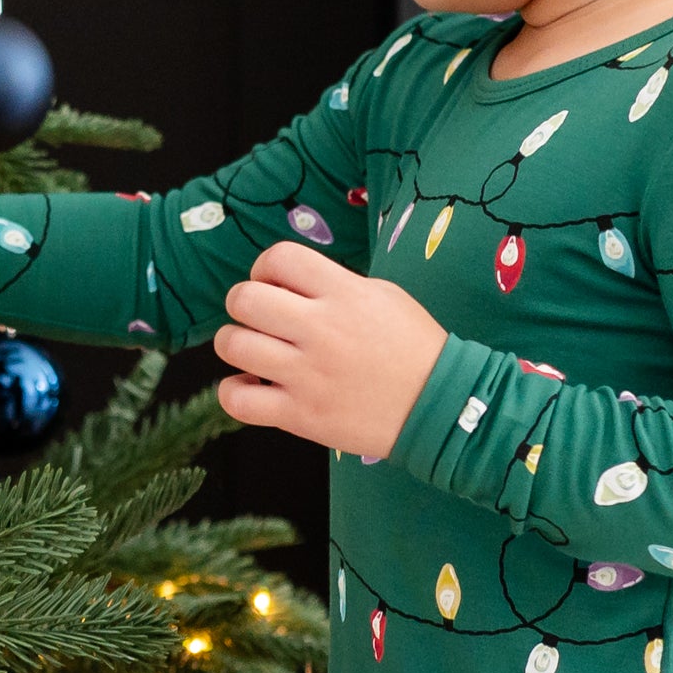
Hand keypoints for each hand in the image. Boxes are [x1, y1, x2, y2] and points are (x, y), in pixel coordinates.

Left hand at [214, 242, 448, 458]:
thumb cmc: (413, 348)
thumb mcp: (383, 296)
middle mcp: (320, 330)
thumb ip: (336, 284)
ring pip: (234, 346)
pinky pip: (238, 401)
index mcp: (344, 294)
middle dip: (242, 302)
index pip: (280, 257)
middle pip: (245, 299)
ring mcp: (307, 375)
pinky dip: (233, 391)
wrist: (438, 407)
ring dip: (234, 343)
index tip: (273, 283)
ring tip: (252, 349)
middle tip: (257, 316)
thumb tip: (289, 284)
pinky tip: (250, 386)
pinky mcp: (300, 415)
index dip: (265, 267)